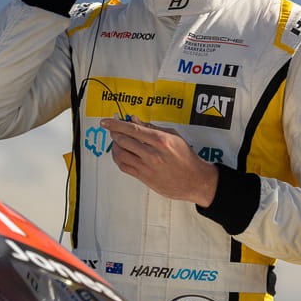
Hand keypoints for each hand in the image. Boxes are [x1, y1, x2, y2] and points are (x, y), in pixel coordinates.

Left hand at [102, 116, 217, 206]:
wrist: (195, 180)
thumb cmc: (186, 157)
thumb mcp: (173, 136)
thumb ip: (151, 127)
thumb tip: (133, 120)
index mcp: (160, 140)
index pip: (132, 129)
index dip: (115, 124)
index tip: (105, 122)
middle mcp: (152, 154)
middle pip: (123, 141)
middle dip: (114, 133)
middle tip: (112, 129)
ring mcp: (147, 167)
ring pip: (120, 154)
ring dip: (114, 146)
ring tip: (117, 141)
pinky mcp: (144, 178)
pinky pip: (124, 166)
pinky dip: (118, 158)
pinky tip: (120, 153)